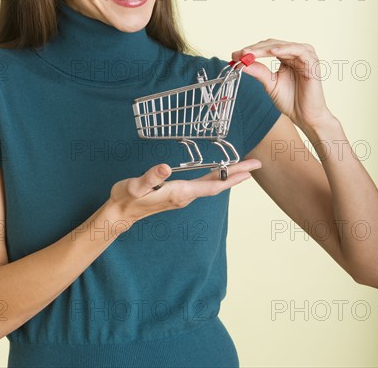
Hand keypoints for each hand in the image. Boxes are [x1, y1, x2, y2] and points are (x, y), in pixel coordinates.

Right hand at [108, 160, 261, 225]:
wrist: (120, 213)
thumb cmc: (127, 198)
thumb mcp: (135, 186)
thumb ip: (150, 177)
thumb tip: (165, 167)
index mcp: (180, 192)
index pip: (212, 185)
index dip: (231, 177)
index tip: (250, 170)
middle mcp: (185, 196)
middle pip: (217, 185)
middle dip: (237, 174)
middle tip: (257, 164)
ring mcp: (182, 196)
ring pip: (211, 185)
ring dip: (228, 176)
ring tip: (244, 167)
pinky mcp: (178, 194)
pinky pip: (203, 186)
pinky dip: (216, 178)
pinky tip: (218, 173)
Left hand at [231, 38, 334, 131]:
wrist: (305, 116)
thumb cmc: (290, 101)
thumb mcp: (269, 83)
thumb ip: (257, 71)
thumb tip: (239, 62)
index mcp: (287, 57)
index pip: (267, 47)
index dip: (251, 50)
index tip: (234, 55)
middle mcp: (297, 54)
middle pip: (273, 44)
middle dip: (255, 48)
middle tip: (240, 53)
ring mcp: (306, 57)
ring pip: (283, 46)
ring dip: (266, 48)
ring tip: (251, 52)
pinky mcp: (313, 63)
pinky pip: (299, 51)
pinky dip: (285, 50)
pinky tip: (273, 52)